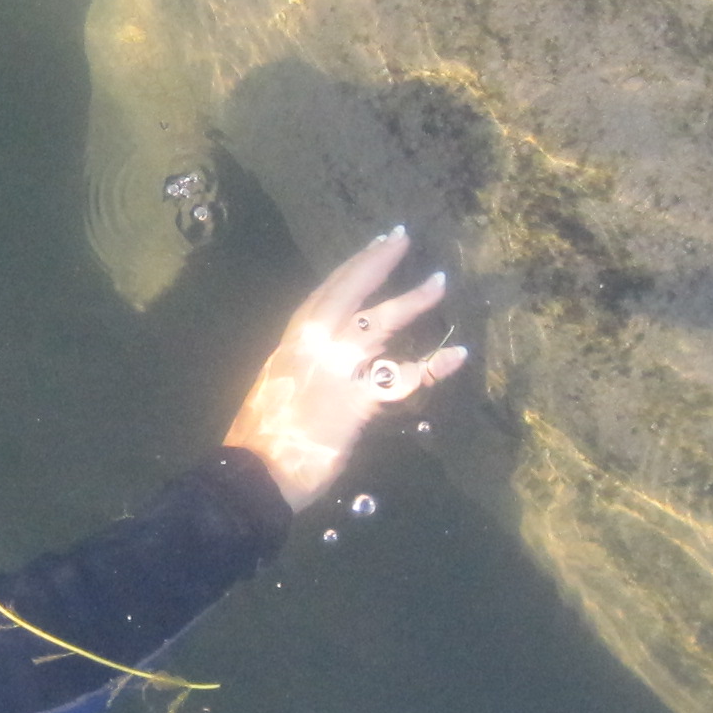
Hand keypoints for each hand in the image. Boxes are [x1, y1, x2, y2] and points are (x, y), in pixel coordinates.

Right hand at [222, 227, 468, 510]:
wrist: (255, 474)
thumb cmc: (262, 435)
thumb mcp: (280, 383)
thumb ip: (307, 361)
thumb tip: (329, 352)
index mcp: (293, 340)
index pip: (328, 291)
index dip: (356, 265)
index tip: (379, 243)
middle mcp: (314, 344)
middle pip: (352, 292)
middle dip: (379, 262)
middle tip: (404, 238)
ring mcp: (337, 369)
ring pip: (379, 324)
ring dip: (412, 301)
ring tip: (439, 283)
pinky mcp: (357, 401)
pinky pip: (402, 378)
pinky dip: (432, 366)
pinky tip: (457, 354)